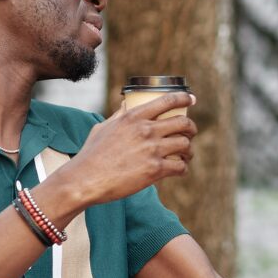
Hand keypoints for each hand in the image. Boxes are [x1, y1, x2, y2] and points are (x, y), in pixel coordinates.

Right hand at [61, 92, 196, 205]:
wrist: (86, 179)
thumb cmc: (92, 154)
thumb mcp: (104, 127)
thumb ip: (119, 115)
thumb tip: (127, 103)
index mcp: (133, 117)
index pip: (167, 101)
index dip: (184, 98)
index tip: (191, 100)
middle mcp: (145, 130)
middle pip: (183, 123)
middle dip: (191, 128)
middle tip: (189, 134)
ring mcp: (152, 150)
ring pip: (185, 145)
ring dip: (188, 151)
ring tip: (185, 155)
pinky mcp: (155, 170)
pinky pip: (180, 167)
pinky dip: (183, 168)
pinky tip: (179, 169)